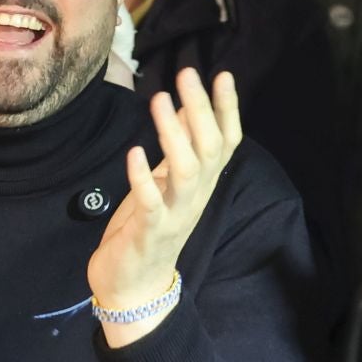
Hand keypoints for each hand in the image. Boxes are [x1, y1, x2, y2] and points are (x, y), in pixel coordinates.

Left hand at [88, 68, 241, 344]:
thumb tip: (187, 108)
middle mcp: (195, 197)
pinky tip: (135, 152)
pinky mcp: (148, 232)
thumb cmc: (149, 228)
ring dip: (174, 135)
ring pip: (185, 172)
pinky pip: (151, 204)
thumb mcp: (168, 184)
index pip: (225, 142)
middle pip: (209, 150)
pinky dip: (143, 178)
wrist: (134, 286)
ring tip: (161, 101)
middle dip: (201, 110)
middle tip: (187, 74)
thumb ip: (179, 151)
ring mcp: (174, 215)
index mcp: (202, 184)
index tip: (223, 74)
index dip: (227, 110)